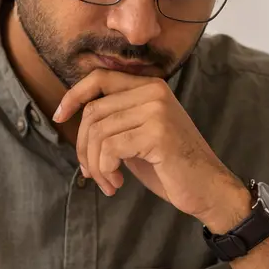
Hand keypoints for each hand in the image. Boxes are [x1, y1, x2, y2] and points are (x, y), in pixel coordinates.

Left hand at [53, 70, 252, 232]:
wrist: (208, 189)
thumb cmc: (172, 167)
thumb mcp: (138, 136)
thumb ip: (115, 121)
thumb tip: (71, 116)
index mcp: (150, 87)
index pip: (100, 78)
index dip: (74, 95)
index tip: (59, 117)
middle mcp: (153, 92)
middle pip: (94, 111)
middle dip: (84, 147)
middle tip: (91, 173)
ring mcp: (156, 110)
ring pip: (99, 133)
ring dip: (95, 165)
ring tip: (107, 183)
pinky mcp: (157, 133)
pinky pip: (110, 149)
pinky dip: (105, 171)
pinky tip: (117, 185)